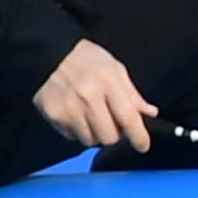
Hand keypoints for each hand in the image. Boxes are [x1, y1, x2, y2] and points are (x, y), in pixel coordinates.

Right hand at [34, 40, 159, 152]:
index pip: (128, 117)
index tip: (143, 145)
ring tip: (92, 116)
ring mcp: (68, 108)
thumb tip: (149, 113)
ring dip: (96, 134)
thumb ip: (132, 94)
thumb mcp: (114, 67)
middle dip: (115, 134)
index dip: (139, 136)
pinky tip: (77, 114)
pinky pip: (72, 136)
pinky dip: (78, 130)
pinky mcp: (53, 115)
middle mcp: (88, 96)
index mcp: (107, 81)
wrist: (47, 53)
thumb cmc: (84, 58)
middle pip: (109, 136)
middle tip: (112, 123)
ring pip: (90, 140)